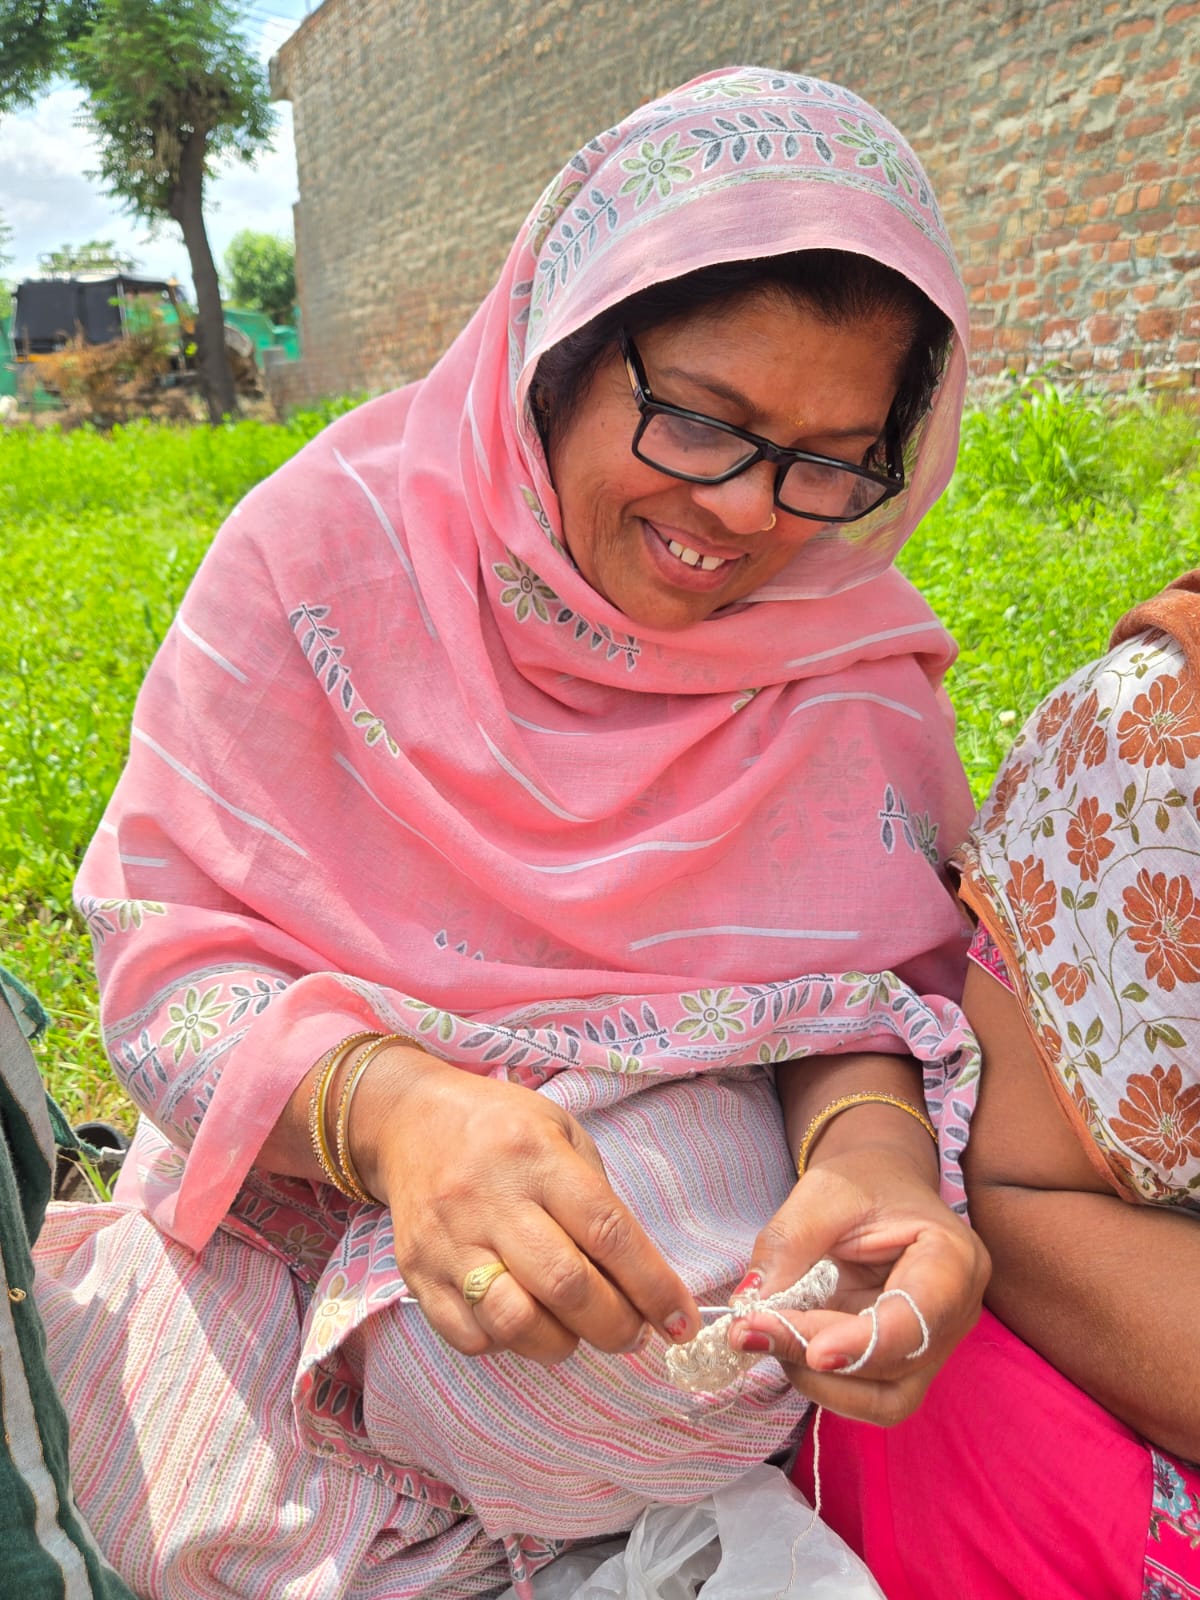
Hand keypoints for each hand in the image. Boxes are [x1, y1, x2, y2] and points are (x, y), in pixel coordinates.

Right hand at [351, 1045, 699, 1364]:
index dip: (653, 1286)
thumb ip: (598, 1200)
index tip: (681, 1321)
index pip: (608, 1232)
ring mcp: (449, 1241)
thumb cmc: (502, 1128)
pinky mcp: (418, 1273)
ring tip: (579, 1329)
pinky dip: (510, 1344)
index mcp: (535, 1156)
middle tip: (635, 1332)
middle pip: (566, 1286)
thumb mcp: (562, 1133)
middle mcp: (491, 1199)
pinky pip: (471, 1337)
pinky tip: (526, 1320)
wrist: (411, 1119)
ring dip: (564, 1343)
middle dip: (616, 1326)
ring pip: (516, 1323)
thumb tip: (638, 1282)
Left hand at [727, 1148, 988, 1424]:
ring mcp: (930, 1345)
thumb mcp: (822, 1192)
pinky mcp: (899, 1361)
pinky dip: (818, 1378)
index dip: (865, 1344)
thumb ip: (787, 1245)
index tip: (812, 1353)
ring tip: (764, 1334)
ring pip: (882, 1398)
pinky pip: (863, 1392)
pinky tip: (784, 1340)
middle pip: (894, 1367)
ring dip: (816, 1380)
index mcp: (953, 1260)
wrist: (881, 1184)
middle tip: (750, 1331)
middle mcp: (954, 1315)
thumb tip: (749, 1304)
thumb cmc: (863, 1180)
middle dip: (818, 1355)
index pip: (918, 1319)